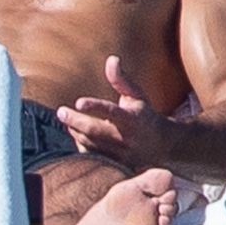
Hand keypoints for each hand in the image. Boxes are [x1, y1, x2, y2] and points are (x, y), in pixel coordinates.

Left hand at [58, 55, 172, 170]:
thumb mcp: (137, 96)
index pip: (112, 112)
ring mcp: (123, 154)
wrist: (165, 146)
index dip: (95, 107)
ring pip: (92, 145)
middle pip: (96, 131)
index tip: (78, 102)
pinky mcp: (118, 165)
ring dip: (76, 132)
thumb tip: (111, 58)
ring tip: (67, 121)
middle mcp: (128, 138)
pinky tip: (76, 135)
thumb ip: (122, 79)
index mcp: (134, 119)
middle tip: (61, 111)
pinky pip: (94, 157)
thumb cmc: (145, 116)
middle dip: (76, 121)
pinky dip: (81, 146)